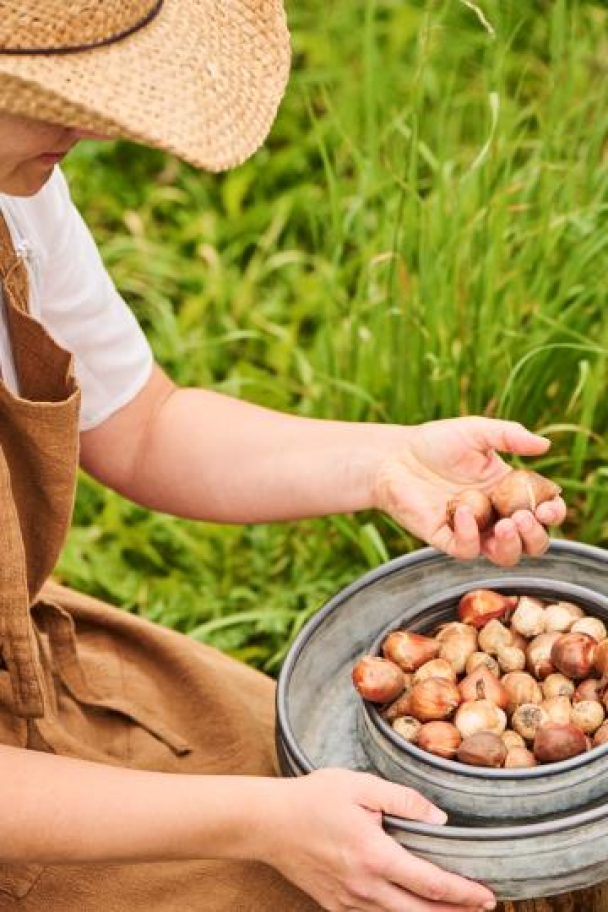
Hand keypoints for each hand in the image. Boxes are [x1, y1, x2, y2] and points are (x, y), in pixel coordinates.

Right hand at [259, 769, 495, 910]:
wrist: (267, 822)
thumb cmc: (314, 797)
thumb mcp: (360, 785)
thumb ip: (403, 800)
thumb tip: (439, 820)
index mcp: (375, 856)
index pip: (431, 884)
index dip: (464, 893)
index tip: (488, 896)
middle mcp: (365, 887)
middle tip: (483, 908)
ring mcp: (349, 901)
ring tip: (454, 910)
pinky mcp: (335, 905)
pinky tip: (410, 906)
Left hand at [373, 417, 565, 566]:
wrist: (395, 456)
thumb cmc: (437, 443)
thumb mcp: (477, 432)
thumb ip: (510, 436)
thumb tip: (545, 444)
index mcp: (509, 492)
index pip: (541, 513)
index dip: (552, 514)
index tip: (549, 506)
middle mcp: (495, 517)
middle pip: (530, 542)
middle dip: (536, 535)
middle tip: (526, 517)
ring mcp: (472, 531)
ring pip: (504, 556)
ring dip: (513, 544)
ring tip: (507, 523)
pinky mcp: (445, 539)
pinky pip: (466, 550)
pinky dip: (470, 535)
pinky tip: (466, 511)